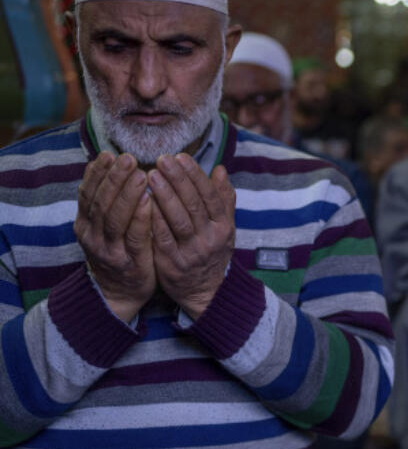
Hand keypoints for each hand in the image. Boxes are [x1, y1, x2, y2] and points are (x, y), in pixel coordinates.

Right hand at [73, 152, 154, 321]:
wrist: (119, 294)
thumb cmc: (118, 252)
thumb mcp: (105, 227)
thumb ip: (108, 202)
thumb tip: (109, 168)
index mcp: (85, 223)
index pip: (88, 193)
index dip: (97, 173)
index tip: (108, 154)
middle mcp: (91, 235)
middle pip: (100, 201)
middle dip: (113, 177)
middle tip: (126, 157)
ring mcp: (108, 250)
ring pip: (113, 217)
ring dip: (126, 193)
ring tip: (139, 173)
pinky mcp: (128, 262)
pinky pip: (133, 236)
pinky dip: (139, 217)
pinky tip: (148, 201)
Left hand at [147, 154, 236, 319]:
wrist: (204, 291)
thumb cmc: (211, 252)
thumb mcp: (224, 227)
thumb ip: (223, 199)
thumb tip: (221, 170)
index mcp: (224, 226)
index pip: (211, 196)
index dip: (196, 176)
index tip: (181, 156)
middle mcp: (210, 239)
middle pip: (194, 205)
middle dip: (178, 180)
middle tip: (162, 159)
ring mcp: (192, 252)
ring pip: (178, 220)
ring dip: (164, 196)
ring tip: (150, 175)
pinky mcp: (172, 264)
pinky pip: (162, 238)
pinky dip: (153, 219)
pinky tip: (142, 202)